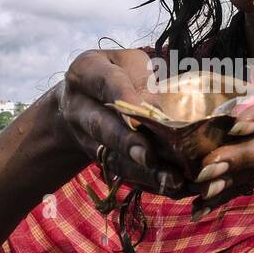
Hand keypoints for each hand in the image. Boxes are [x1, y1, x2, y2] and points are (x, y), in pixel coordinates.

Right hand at [55, 48, 199, 199]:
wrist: (82, 100)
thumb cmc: (118, 75)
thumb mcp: (129, 65)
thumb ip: (144, 82)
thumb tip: (165, 112)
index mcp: (86, 71)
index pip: (105, 82)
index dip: (124, 97)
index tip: (146, 111)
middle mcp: (78, 106)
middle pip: (101, 126)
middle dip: (127, 143)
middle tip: (150, 156)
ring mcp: (84, 137)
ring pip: (113, 157)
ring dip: (143, 172)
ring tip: (172, 180)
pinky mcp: (99, 159)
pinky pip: (123, 174)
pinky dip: (148, 182)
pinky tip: (174, 187)